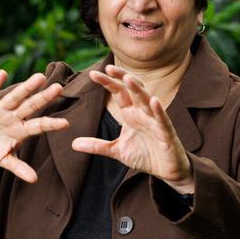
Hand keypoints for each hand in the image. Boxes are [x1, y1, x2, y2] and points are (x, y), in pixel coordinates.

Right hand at [0, 70, 69, 181]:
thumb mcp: (4, 160)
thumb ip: (19, 168)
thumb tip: (35, 180)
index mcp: (21, 130)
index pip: (40, 126)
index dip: (52, 124)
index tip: (66, 123)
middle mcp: (14, 116)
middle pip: (32, 106)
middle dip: (44, 97)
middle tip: (59, 87)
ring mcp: (1, 108)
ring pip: (16, 96)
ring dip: (27, 87)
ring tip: (40, 77)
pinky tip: (3, 73)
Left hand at [71, 65, 194, 192]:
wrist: (166, 171)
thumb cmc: (145, 155)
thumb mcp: (117, 150)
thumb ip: (97, 146)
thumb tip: (73, 143)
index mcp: (131, 114)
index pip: (119, 92)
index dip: (108, 82)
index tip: (92, 74)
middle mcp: (143, 113)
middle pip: (133, 90)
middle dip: (122, 78)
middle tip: (108, 68)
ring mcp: (155, 121)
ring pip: (147, 101)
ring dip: (139, 90)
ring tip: (128, 79)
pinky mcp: (166, 133)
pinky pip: (162, 120)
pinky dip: (159, 111)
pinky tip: (154, 101)